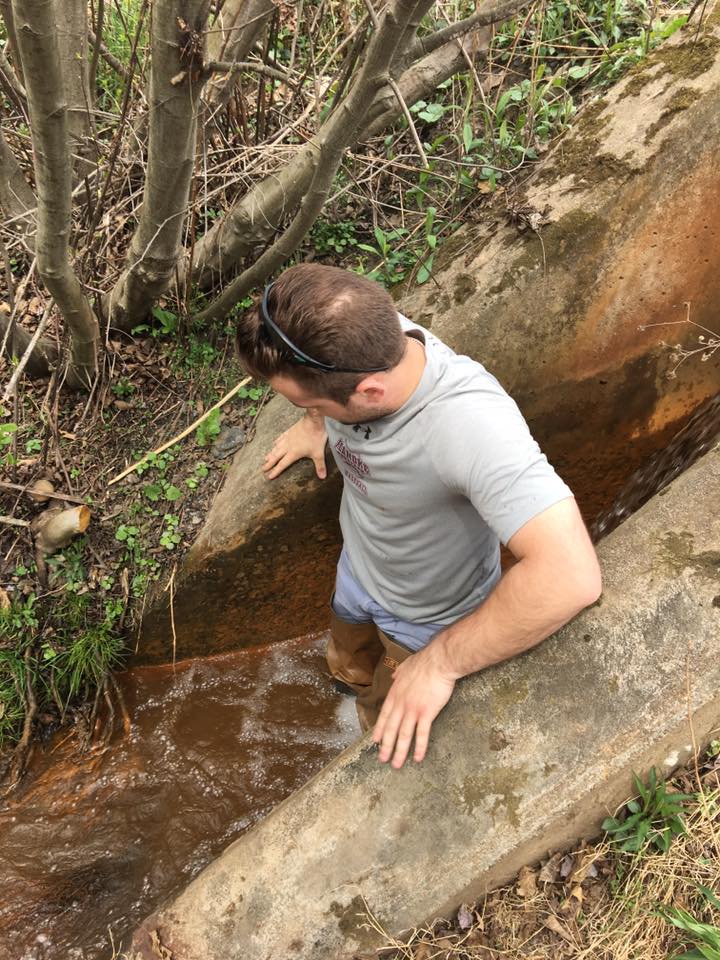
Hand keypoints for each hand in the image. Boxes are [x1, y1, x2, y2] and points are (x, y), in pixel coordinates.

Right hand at [263, 412, 327, 479]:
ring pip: (276, 448)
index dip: (275, 471)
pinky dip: (276, 442)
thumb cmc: (315, 437)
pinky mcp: (289, 431)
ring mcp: (287, 438)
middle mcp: (287, 447)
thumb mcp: (319, 454)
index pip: (282, 464)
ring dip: (270, 454)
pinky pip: (280, 438)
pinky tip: (274, 443)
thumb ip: (320, 466)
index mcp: (293, 453)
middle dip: (269, 464)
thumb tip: (322, 477)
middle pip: (276, 457)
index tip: (269, 476)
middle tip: (263, 468)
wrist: (313, 422)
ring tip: (265, 458)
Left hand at [372, 646, 455, 768]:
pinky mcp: (427, 713)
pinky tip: (418, 758)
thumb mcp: (406, 665)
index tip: (375, 741)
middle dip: (386, 746)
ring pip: (403, 735)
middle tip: (382, 759)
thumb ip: (398, 673)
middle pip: (391, 729)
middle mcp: (401, 704)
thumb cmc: (424, 662)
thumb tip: (393, 676)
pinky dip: (419, 747)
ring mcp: (413, 710)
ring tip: (396, 764)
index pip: (384, 715)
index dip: (380, 729)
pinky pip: (422, 734)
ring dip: (399, 751)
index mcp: (395, 693)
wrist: (438, 662)